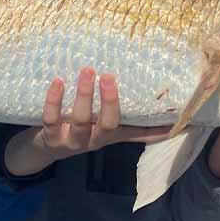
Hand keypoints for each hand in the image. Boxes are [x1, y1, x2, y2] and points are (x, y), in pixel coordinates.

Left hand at [3, 68, 173, 175]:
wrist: (43, 149)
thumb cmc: (78, 130)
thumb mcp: (104, 129)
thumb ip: (128, 123)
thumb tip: (159, 114)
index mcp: (109, 135)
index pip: (137, 132)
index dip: (156, 130)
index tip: (176, 120)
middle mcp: (94, 139)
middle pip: (108, 125)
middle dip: (110, 101)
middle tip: (109, 75)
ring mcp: (72, 140)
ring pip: (82, 120)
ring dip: (84, 95)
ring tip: (87, 70)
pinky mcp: (50, 137)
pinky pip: (51, 119)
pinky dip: (54, 100)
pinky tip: (58, 81)